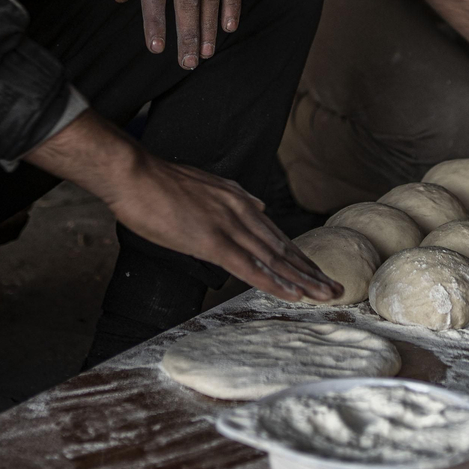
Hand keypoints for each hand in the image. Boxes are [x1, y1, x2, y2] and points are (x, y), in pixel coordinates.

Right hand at [105, 156, 338, 301]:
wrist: (133, 174)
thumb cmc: (159, 183)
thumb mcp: (205, 185)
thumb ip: (233, 198)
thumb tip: (257, 205)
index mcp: (239, 200)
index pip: (275, 234)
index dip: (298, 256)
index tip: (316, 272)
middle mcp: (241, 211)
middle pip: (283, 248)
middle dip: (310, 270)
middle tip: (335, 287)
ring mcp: (228, 226)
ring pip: (274, 258)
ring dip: (302, 280)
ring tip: (325, 294)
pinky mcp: (212, 241)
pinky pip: (249, 267)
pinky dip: (274, 282)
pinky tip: (292, 294)